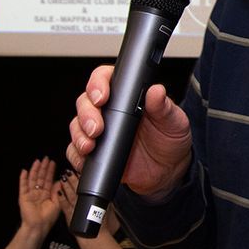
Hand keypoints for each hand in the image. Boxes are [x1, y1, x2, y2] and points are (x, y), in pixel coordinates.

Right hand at [17, 158, 58, 234]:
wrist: (38, 226)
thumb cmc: (48, 218)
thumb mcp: (57, 202)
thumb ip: (57, 191)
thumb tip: (60, 180)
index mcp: (46, 194)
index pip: (48, 179)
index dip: (50, 171)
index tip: (53, 162)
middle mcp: (38, 193)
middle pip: (40, 177)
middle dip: (43, 168)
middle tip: (45, 158)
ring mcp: (30, 194)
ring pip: (32, 179)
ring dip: (34, 170)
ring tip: (37, 161)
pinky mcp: (23, 197)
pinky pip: (23, 186)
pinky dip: (23, 178)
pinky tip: (24, 171)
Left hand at [52, 170, 110, 237]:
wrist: (94, 237)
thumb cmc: (101, 224)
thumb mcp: (108, 209)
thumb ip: (106, 200)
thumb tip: (108, 191)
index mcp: (92, 200)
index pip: (87, 186)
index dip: (83, 178)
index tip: (80, 170)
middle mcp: (83, 203)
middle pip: (77, 188)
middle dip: (73, 179)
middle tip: (69, 170)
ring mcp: (75, 209)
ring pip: (70, 195)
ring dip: (66, 186)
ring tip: (63, 177)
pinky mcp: (69, 215)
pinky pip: (64, 205)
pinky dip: (61, 198)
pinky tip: (58, 192)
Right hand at [66, 65, 191, 200]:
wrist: (167, 170)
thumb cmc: (170, 139)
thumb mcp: (173, 121)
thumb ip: (164, 107)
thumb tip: (156, 90)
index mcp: (126, 96)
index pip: (105, 79)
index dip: (98, 84)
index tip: (102, 97)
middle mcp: (109, 110)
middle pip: (85, 102)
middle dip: (87, 114)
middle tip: (97, 128)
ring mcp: (99, 131)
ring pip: (77, 126)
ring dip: (79, 135)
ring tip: (90, 145)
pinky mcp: (93, 152)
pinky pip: (75, 152)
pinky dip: (76, 156)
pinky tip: (86, 159)